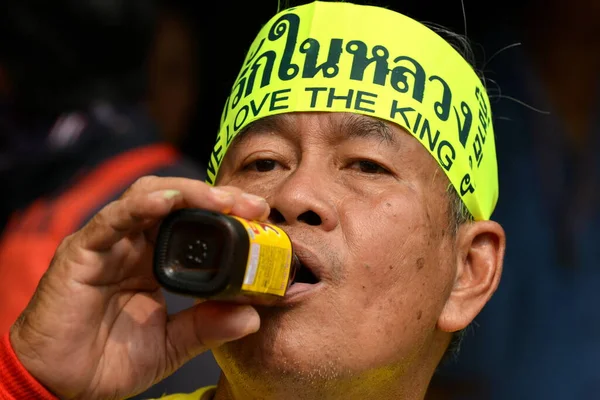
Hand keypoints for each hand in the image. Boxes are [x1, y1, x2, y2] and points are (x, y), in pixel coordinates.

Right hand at [9, 176, 268, 399]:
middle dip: (216, 198)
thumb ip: (207, 327)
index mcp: (154, 261)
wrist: (57, 385)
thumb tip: (252, 317)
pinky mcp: (82, 252)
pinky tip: (169, 200)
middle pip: (177, 202)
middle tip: (253, 205)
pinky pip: (113, 220)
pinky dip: (141, 206)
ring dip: (189, 194)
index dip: (227, 217)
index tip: (262, 220)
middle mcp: (133, 245)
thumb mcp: (171, 345)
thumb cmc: (107, 361)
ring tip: (223, 199)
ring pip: (148, 198)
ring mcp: (109, 244)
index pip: (194, 223)